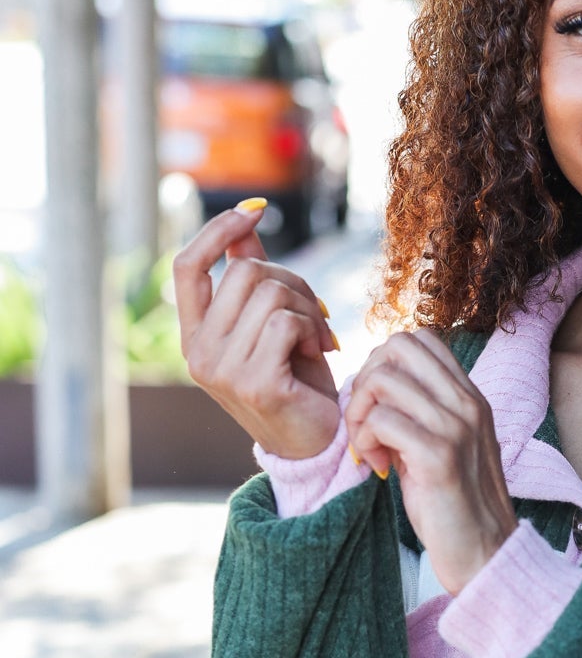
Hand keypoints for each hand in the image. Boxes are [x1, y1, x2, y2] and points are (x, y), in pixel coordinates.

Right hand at [173, 204, 340, 458]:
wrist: (318, 445)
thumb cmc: (298, 382)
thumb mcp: (271, 326)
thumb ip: (253, 282)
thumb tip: (244, 228)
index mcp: (194, 337)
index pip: (186, 266)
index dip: (217, 231)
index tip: (254, 212)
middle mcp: (198, 354)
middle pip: (243, 272)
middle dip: (292, 281)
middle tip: (316, 311)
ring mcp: (222, 371)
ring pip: (269, 294)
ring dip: (308, 308)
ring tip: (319, 336)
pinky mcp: (254, 383)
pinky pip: (286, 322)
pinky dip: (313, 330)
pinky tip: (320, 352)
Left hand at [346, 329, 516, 594]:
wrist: (486, 555)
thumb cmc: (456, 508)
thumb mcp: (442, 448)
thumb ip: (418, 416)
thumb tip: (373, 393)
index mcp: (470, 398)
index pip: (420, 339)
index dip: (384, 363)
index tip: (379, 407)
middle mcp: (468, 404)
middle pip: (397, 347)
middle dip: (366, 379)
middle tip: (366, 424)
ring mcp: (456, 427)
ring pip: (383, 381)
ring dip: (360, 414)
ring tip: (371, 449)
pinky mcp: (439, 457)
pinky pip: (381, 421)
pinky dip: (367, 442)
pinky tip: (379, 469)